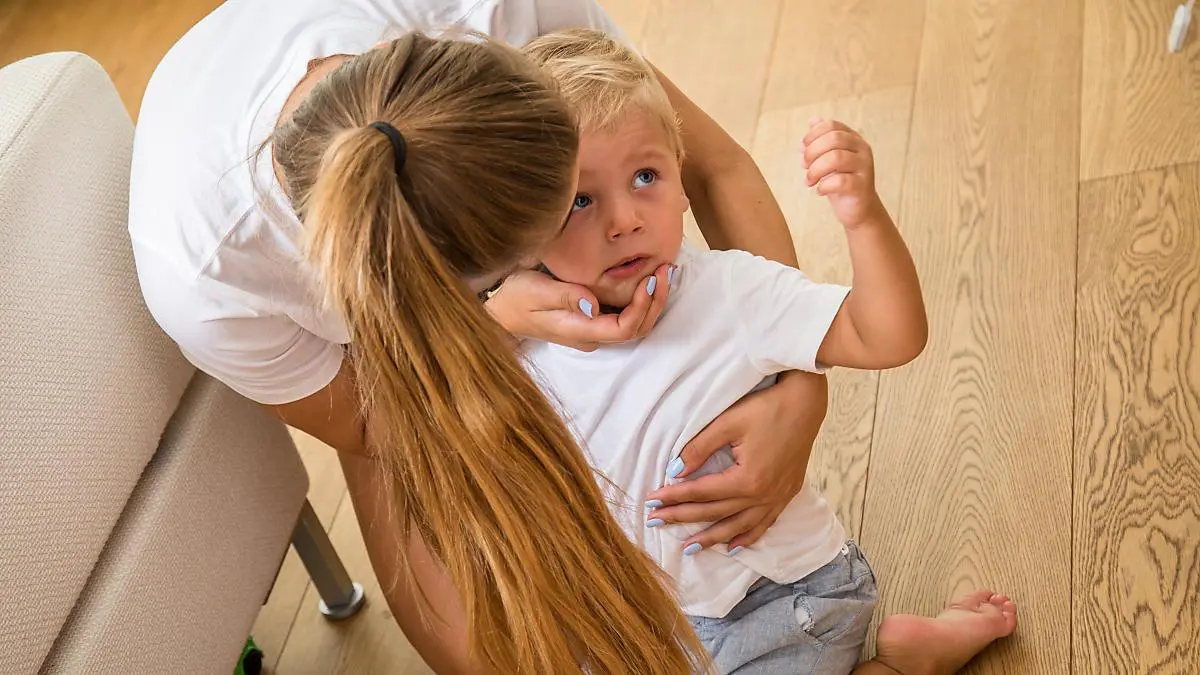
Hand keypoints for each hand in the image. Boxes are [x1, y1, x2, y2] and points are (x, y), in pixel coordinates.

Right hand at [486, 264, 671, 350]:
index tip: (650, 278)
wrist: (502, 311)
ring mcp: (594, 331)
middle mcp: (592, 336)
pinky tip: (647, 278)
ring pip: (635, 324)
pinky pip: (626, 316)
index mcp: (581, 331)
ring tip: (663, 272)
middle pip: (637, 329)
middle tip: (666, 270)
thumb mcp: (536, 291)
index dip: (643, 306)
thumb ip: (566, 296)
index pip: (625, 328)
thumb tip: (593, 303)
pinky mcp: (593, 321)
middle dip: (656, 301)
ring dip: (653, 301)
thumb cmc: (517, 299)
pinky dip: (642, 299)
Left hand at [645, 371, 827, 550]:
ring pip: (738, 526)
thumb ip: (699, 448)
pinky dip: (747, 537)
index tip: (651, 502)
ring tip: (690, 548)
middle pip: (715, 512)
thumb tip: (675, 471)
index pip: (700, 493)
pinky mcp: (787, 494)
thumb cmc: (767, 408)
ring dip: (712, 538)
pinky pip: (764, 524)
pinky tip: (734, 547)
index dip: (673, 497)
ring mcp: (777, 498)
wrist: (806, 403)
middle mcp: (762, 495)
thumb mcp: (728, 422)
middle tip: (656, 522)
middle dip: (683, 518)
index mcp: (746, 479)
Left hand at [803, 118, 885, 228]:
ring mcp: (865, 167)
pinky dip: (824, 186)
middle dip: (812, 152)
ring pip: (836, 158)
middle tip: (804, 167)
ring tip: (809, 181)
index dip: (812, 136)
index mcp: (853, 139)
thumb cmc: (840, 182)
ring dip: (815, 170)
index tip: (803, 149)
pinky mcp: (862, 186)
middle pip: (833, 139)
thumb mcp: (828, 158)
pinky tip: (820, 191)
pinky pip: (841, 181)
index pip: (831, 126)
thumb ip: (821, 140)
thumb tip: (812, 121)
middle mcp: (862, 149)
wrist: (858, 209)